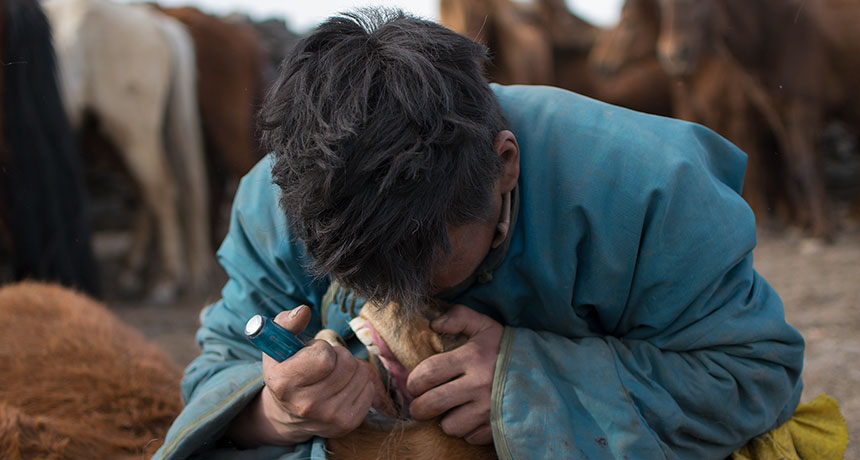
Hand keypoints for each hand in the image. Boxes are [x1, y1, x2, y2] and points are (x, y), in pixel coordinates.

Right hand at [228, 305, 377, 445]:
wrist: (288, 414)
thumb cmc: (286, 370)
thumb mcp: (278, 345)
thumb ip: (287, 323)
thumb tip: (303, 311)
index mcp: (285, 383)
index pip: (324, 356)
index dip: (321, 348)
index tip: (311, 354)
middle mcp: (305, 405)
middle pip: (347, 363)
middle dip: (338, 356)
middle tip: (325, 364)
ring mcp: (328, 417)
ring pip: (361, 373)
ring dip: (351, 368)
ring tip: (333, 374)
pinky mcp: (347, 423)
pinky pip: (369, 388)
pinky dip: (359, 382)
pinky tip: (342, 387)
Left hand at [407, 304, 502, 444]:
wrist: (547, 371)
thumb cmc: (507, 348)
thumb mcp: (485, 326)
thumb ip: (459, 317)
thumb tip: (433, 323)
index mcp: (472, 357)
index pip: (429, 372)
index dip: (414, 381)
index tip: (414, 385)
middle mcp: (479, 384)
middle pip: (432, 404)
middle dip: (418, 408)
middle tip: (420, 405)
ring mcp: (489, 408)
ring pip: (449, 426)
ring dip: (446, 420)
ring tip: (451, 410)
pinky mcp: (499, 426)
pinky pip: (470, 437)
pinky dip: (467, 431)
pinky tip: (472, 417)